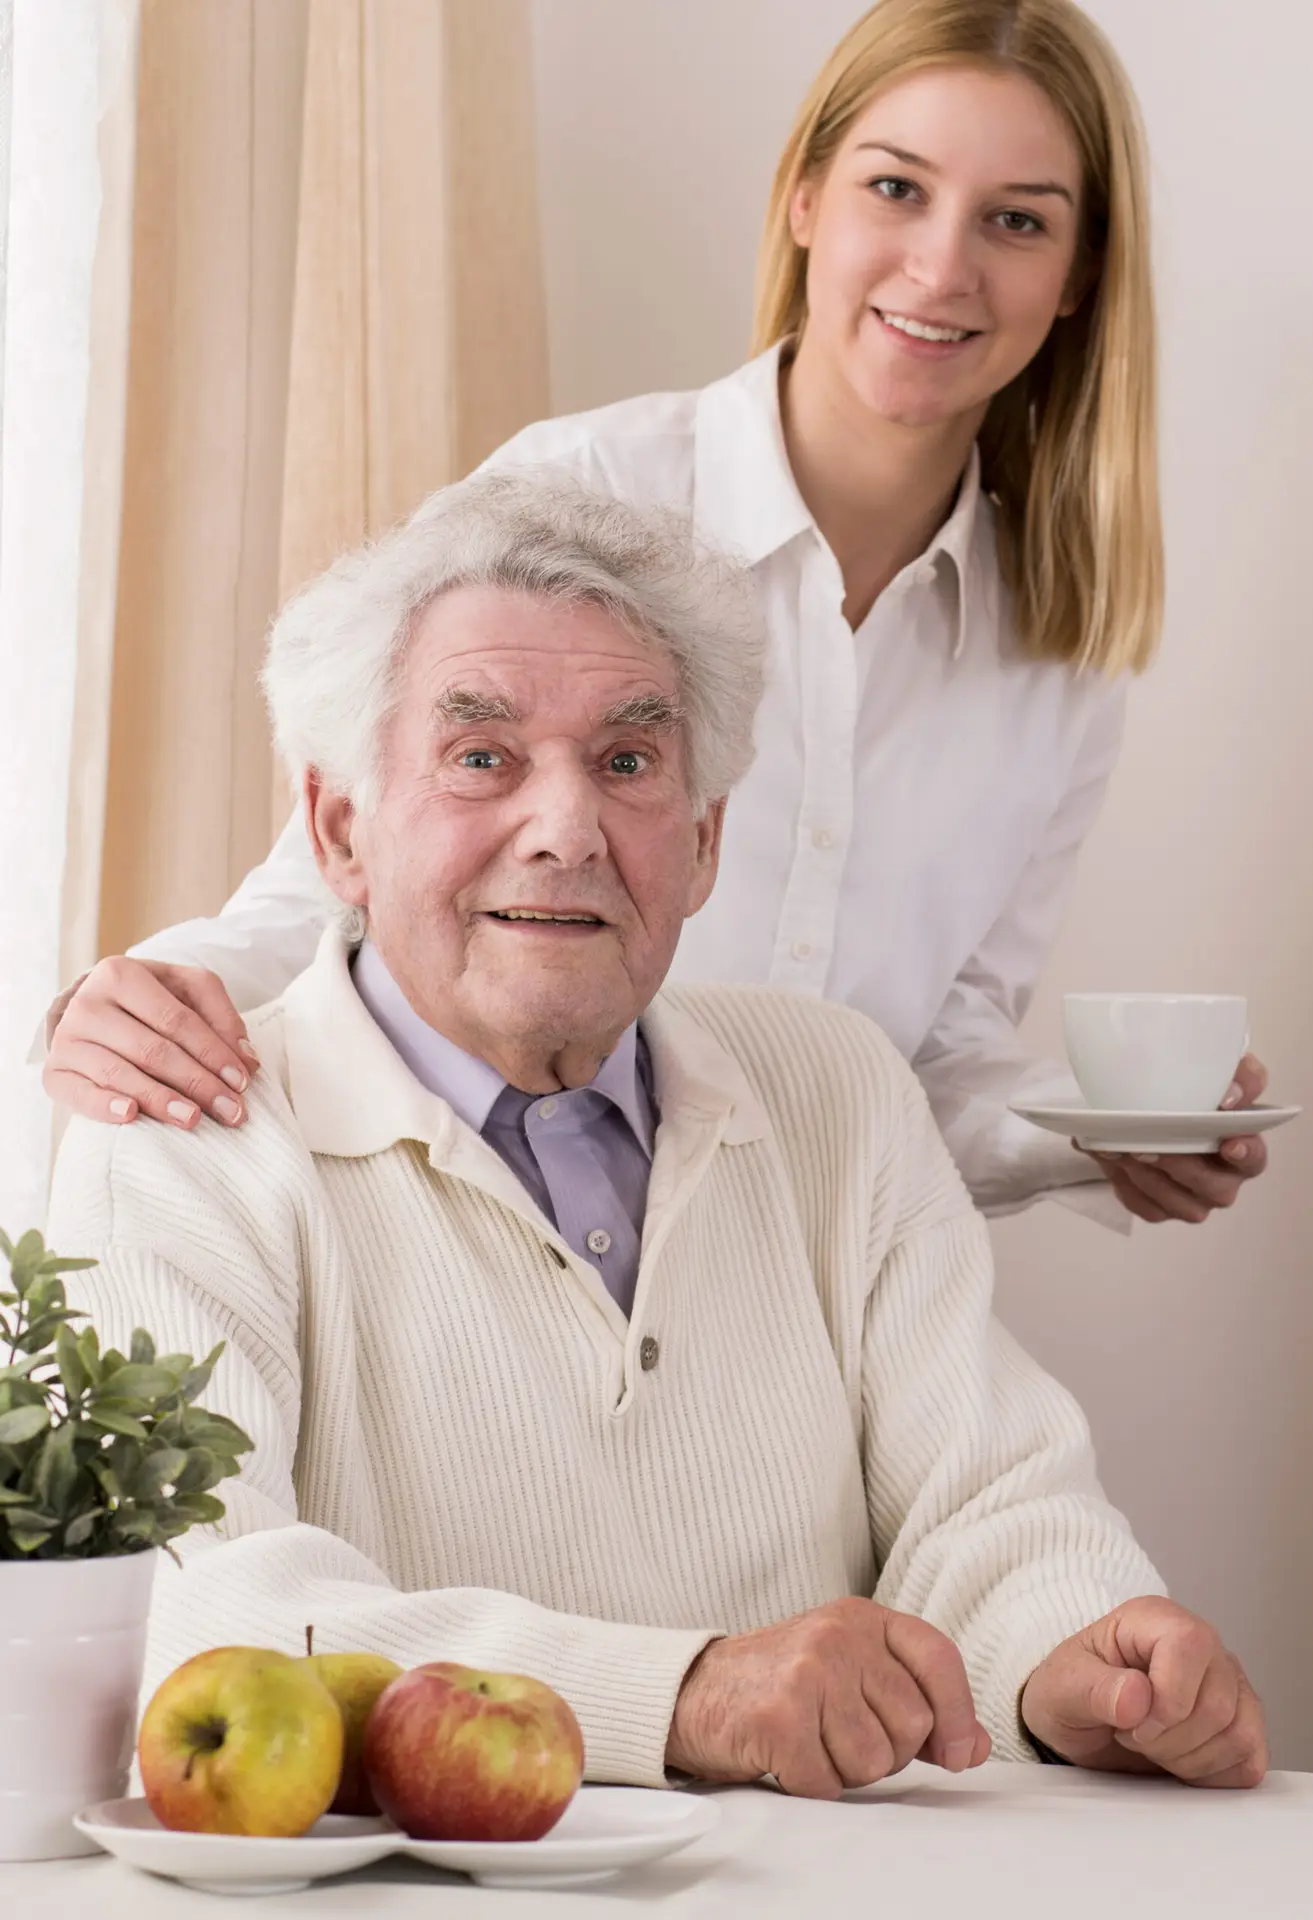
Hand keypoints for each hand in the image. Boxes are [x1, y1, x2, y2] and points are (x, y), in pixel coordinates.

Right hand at [42, 957, 256, 1129]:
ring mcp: (67, 1038)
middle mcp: (88, 1003)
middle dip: (197, 1083)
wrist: (94, 1013)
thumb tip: (247, 1059)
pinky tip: (130, 1115)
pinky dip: (104, 1106)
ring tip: (194, 1119)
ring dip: (160, 1099)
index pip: (176, 1019)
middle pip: (152, 1050)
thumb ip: (221, 1016)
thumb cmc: (150, 1002)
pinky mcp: (54, 1072)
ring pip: (120, 1073)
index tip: (242, 1083)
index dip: (213, 1053)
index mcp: (120, 974)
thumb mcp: (186, 991)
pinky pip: (79, 1093)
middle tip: (231, 1111)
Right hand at [666, 1596, 990, 1798]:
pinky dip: (810, 1784)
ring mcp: (807, 1671)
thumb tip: (976, 1745)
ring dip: (846, 1771)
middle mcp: (837, 1635)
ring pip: (874, 1761)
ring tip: (812, 1742)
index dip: (959, 1713)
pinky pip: (827, 1782)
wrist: (695, 1692)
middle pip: (912, 1723)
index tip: (957, 1753)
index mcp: (862, 1618)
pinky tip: (788, 1757)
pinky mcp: (779, 1715)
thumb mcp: (853, 1674)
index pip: (938, 1658)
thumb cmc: (782, 1684)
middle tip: (841, 1735)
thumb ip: (919, 1705)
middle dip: (887, 1751)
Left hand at [1021, 1596, 1266, 1788]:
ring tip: (1154, 1746)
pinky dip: (1214, 1776)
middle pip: (1218, 1704)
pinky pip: (1251, 1761)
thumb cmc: (1072, 1691)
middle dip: (1170, 1740)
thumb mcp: (1062, 1687)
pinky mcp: (1242, 1722)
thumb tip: (1138, 1696)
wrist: (1080, 1721)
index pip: (1191, 1646)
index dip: (1167, 1699)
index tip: (1130, 1724)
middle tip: (1133, 1735)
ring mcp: (1229, 1684)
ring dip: (1191, 1760)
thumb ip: (1094, 1688)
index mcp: (1157, 1619)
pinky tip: (1180, 1763)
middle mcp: (1203, 1644)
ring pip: (1240, 1735)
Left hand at [1081, 1053, 1269, 1224]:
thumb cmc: (1195, 1093)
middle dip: (1180, 1167)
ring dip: (1147, 1176)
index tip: (1229, 1144)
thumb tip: (1231, 1095)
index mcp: (1245, 1150)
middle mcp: (1223, 1182)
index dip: (1245, 1154)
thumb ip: (1241, 1078)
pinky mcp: (1162, 1208)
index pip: (1254, 1158)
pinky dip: (1125, 1183)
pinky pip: (1146, 1206)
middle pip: (1212, 1188)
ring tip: (1121, 1148)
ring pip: (1177, 1203)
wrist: (1148, 1106)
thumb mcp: (1222, 1074)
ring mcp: (1193, 1200)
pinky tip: (1111, 1157)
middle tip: (1150, 1146)